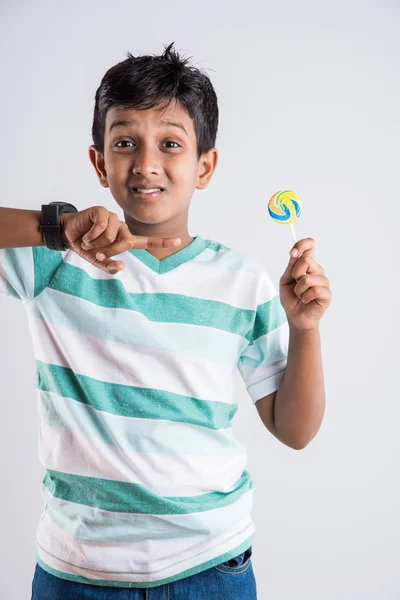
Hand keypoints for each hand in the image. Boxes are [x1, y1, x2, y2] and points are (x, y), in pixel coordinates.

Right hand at [60, 206, 180, 274]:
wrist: (67, 234)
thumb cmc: (85, 246)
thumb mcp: (97, 260)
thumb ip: (108, 265)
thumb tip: (121, 267)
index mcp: (124, 239)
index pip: (146, 241)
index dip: (162, 241)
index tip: (178, 240)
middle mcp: (121, 228)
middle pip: (127, 242)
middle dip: (111, 251)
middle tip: (97, 254)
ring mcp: (112, 218)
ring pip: (113, 235)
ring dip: (98, 244)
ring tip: (89, 243)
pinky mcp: (102, 211)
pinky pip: (102, 227)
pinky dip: (92, 236)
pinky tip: (86, 236)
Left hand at [279, 237, 331, 331]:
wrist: (295, 317)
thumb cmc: (291, 299)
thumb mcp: (285, 280)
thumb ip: (291, 267)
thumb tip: (296, 253)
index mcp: (307, 265)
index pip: (310, 245)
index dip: (302, 244)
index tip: (293, 252)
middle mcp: (317, 271)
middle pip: (307, 260)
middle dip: (295, 273)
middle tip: (295, 283)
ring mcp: (324, 282)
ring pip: (308, 279)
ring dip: (298, 290)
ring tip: (300, 295)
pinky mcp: (327, 294)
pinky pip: (314, 290)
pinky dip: (305, 297)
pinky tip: (305, 301)